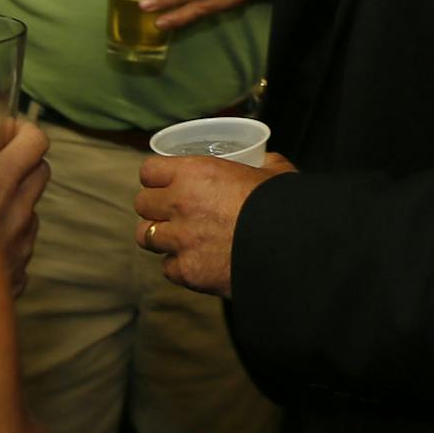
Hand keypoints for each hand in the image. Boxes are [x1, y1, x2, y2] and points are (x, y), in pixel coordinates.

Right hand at [0, 118, 50, 296]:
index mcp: (0, 185)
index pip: (36, 142)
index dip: (24, 131)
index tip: (6, 131)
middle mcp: (18, 214)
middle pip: (42, 172)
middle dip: (22, 162)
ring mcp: (21, 248)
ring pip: (30, 211)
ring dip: (13, 202)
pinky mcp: (16, 277)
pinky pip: (19, 248)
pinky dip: (4, 239)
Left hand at [135, 151, 297, 296]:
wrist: (291, 250)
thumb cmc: (283, 206)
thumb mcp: (274, 171)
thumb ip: (262, 163)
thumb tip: (265, 161)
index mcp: (196, 173)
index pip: (149, 170)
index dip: (157, 177)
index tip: (165, 182)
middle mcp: (180, 204)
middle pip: (142, 204)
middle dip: (155, 208)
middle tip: (172, 211)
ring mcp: (181, 240)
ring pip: (146, 236)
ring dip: (160, 237)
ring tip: (178, 238)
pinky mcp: (187, 271)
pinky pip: (167, 268)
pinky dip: (178, 266)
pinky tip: (195, 261)